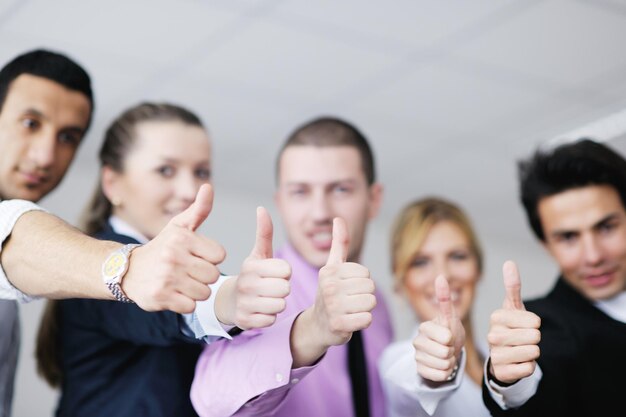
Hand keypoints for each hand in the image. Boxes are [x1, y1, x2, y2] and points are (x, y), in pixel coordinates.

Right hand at [123, 184, 225, 313]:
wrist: (127, 270)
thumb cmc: (162, 247)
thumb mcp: (179, 226)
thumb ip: (199, 209)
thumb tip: (208, 187)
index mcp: (182, 238)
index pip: (220, 255)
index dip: (211, 258)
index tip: (197, 257)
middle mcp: (173, 256)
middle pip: (213, 275)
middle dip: (204, 276)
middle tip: (188, 272)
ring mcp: (166, 278)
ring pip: (204, 293)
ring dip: (196, 291)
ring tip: (181, 283)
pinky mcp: (160, 297)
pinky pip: (191, 307)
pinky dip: (185, 303)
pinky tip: (174, 294)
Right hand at [216, 207, 290, 329]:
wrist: (229, 301)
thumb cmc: (251, 275)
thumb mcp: (258, 254)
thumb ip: (264, 232)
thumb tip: (262, 208)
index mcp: (252, 266)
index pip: (287, 270)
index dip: (285, 272)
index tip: (274, 273)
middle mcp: (246, 284)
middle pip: (285, 289)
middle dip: (282, 289)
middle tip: (271, 287)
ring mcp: (245, 304)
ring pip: (280, 305)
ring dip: (277, 303)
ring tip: (266, 298)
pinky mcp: (245, 321)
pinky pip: (271, 320)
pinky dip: (269, 317)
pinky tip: (260, 310)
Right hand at [311, 217, 376, 347]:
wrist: (318, 325)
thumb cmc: (330, 292)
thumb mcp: (332, 267)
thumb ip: (339, 242)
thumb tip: (338, 218)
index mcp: (329, 271)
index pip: (365, 273)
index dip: (361, 281)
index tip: (346, 287)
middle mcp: (329, 287)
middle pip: (370, 287)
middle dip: (364, 295)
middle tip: (349, 301)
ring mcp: (332, 307)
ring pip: (370, 302)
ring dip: (364, 309)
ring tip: (349, 310)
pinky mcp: (338, 324)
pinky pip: (367, 319)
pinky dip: (362, 322)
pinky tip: (350, 321)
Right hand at [413, 275, 464, 382]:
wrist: (446, 351)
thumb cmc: (449, 331)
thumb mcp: (450, 316)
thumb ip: (444, 298)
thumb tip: (440, 276)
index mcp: (424, 327)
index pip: (445, 337)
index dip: (452, 339)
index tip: (450, 335)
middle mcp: (417, 341)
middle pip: (444, 352)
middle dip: (452, 351)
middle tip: (449, 347)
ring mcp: (417, 356)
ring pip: (442, 365)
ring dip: (450, 362)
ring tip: (446, 355)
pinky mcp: (419, 370)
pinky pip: (439, 375)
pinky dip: (445, 373)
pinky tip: (442, 365)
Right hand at [487, 260, 540, 383]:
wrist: (502, 356)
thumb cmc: (511, 328)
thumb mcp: (513, 307)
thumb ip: (512, 286)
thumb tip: (509, 262)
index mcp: (496, 317)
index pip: (535, 321)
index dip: (535, 324)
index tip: (524, 325)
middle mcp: (492, 335)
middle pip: (535, 337)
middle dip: (534, 339)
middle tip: (523, 339)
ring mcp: (496, 354)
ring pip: (533, 352)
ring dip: (532, 353)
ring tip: (520, 350)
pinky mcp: (501, 371)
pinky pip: (529, 368)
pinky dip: (528, 367)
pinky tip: (517, 363)